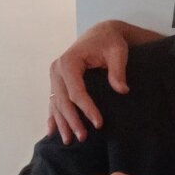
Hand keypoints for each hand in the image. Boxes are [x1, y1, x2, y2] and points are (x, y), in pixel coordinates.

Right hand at [47, 21, 130, 143]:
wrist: (101, 33)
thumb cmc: (110, 41)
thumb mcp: (118, 52)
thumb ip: (118, 70)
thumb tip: (123, 90)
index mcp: (69, 62)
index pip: (76, 91)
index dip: (87, 109)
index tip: (99, 123)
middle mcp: (57, 69)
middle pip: (63, 101)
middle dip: (73, 121)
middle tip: (84, 137)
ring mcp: (55, 76)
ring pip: (56, 104)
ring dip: (62, 123)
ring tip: (70, 141)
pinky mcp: (57, 81)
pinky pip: (54, 101)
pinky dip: (53, 117)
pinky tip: (52, 132)